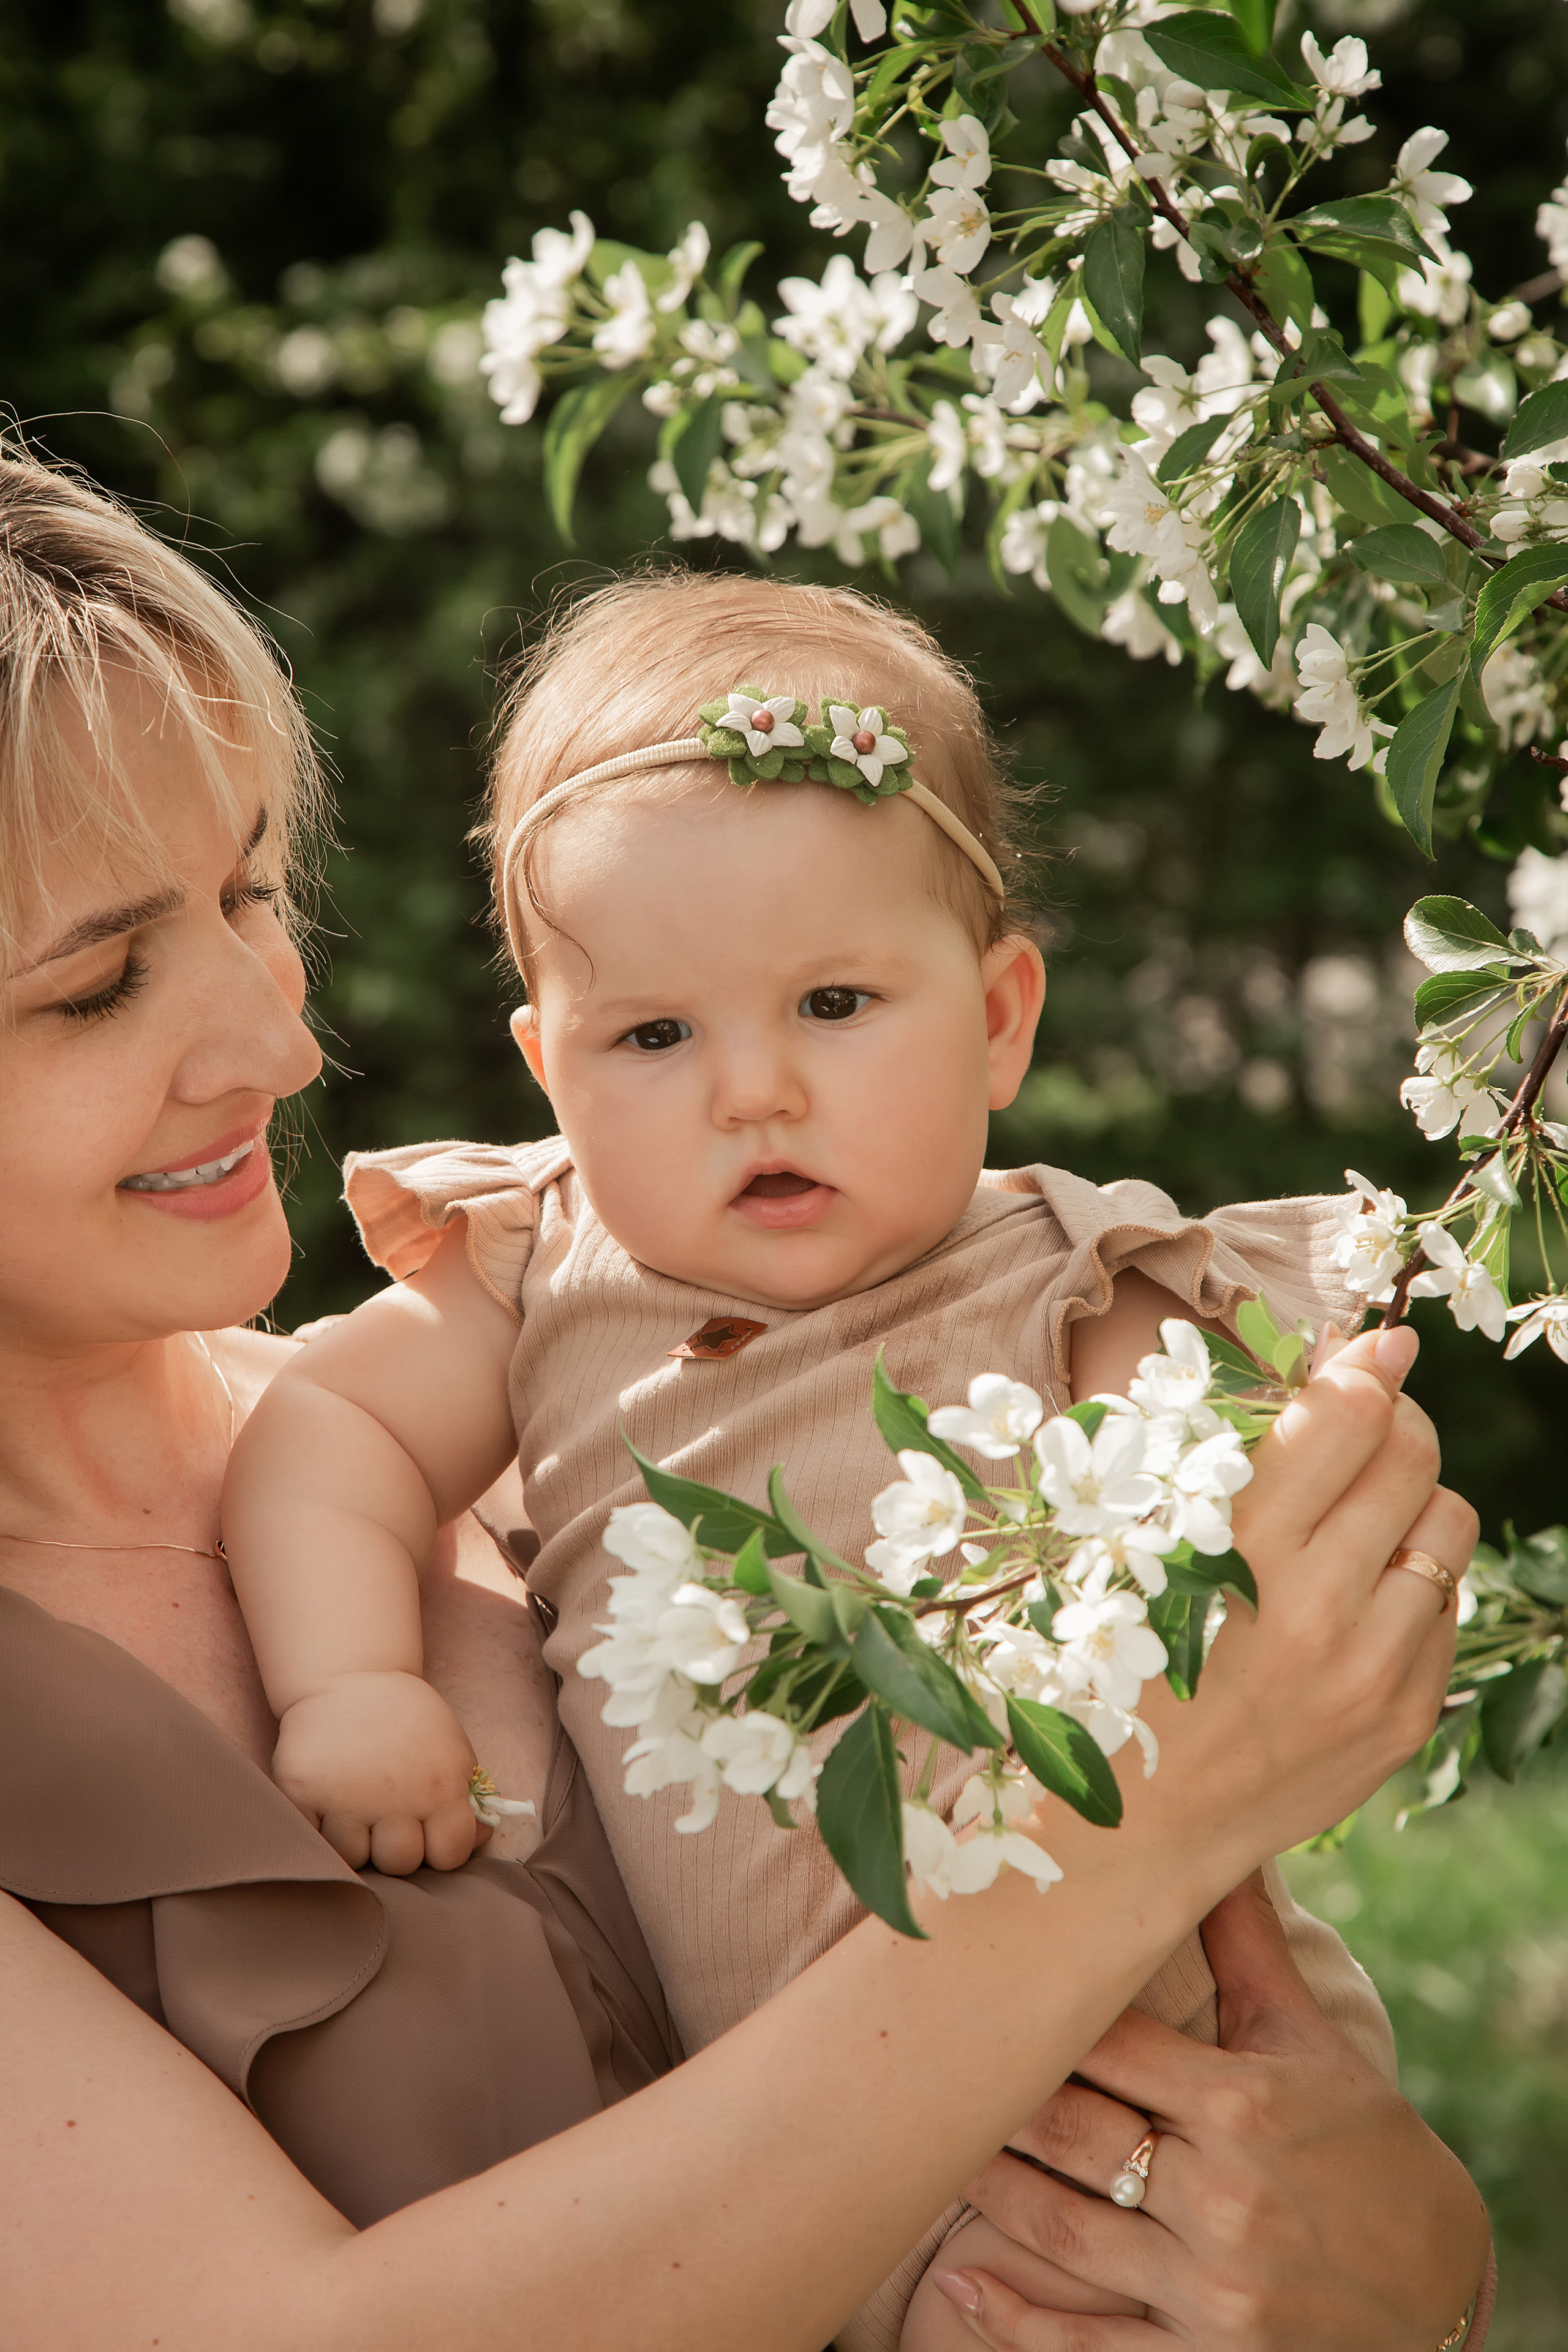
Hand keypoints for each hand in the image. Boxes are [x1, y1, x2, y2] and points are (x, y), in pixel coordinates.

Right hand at [271, 1668, 489, 1874]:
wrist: (349, 1675)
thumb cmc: (407, 1720)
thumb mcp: (451, 1749)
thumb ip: (466, 1799)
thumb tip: (478, 1842)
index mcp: (440, 1786)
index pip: (450, 1854)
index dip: (441, 1847)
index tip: (428, 1831)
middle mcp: (394, 1796)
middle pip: (399, 1862)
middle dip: (396, 1846)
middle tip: (387, 1815)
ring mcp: (344, 1798)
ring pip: (354, 1858)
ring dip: (356, 1839)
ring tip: (356, 1805)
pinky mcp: (302, 1794)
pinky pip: (314, 1841)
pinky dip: (320, 1829)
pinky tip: (329, 1800)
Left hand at [928, 1872, 1490, 2349]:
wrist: (1440, 2285)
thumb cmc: (1366, 2143)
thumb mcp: (1310, 2040)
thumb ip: (1247, 1947)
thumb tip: (1221, 1835)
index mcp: (1243, 2106)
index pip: (1108, 2045)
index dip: (1034, 2015)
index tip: (966, 1984)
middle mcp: (1225, 2196)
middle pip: (1071, 2133)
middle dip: (992, 2098)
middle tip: (917, 2063)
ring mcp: (1212, 2288)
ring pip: (1063, 2229)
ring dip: (987, 2189)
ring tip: (924, 2148)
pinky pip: (1087, 2345)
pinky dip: (1014, 2317)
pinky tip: (957, 2284)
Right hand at [1135, 1324, 1472, 1874]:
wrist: (1137, 1824)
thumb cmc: (1120, 1658)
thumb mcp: (1150, 1540)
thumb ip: (1245, 1444)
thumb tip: (1360, 1353)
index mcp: (1234, 1551)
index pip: (1346, 1418)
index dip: (1365, 1367)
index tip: (1371, 1347)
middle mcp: (1314, 1609)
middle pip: (1411, 1456)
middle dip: (1394, 1422)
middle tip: (1361, 1426)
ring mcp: (1371, 1670)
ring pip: (1448, 1524)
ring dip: (1410, 1502)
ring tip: (1353, 1522)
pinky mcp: (1405, 1716)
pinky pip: (1445, 1604)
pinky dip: (1409, 1582)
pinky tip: (1351, 1600)